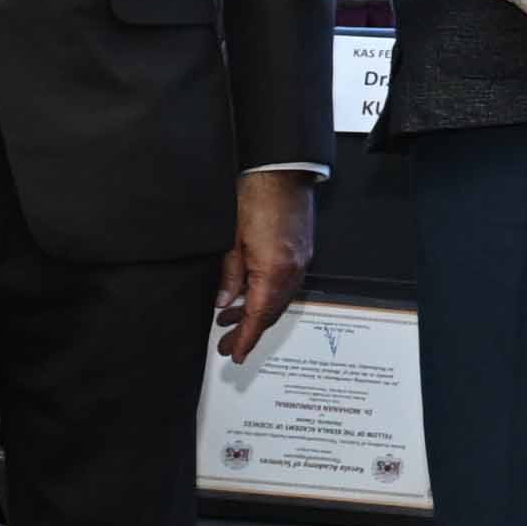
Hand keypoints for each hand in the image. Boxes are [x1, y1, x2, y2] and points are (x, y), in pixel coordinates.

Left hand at [214, 168, 315, 363]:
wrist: (283, 171)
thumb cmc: (256, 197)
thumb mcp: (231, 241)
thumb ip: (230, 275)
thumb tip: (224, 302)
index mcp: (274, 269)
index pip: (258, 315)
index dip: (245, 337)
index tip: (234, 353)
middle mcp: (293, 269)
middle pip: (271, 311)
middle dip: (249, 330)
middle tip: (228, 343)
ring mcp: (302, 260)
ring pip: (279, 298)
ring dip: (257, 312)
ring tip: (230, 320)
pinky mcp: (302, 251)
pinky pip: (286, 283)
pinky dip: (268, 295)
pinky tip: (250, 295)